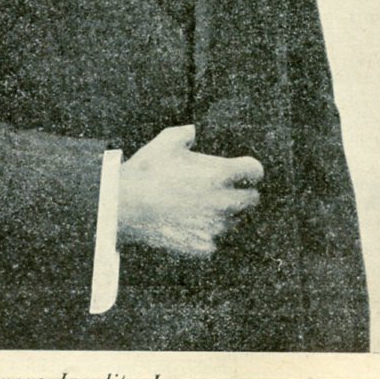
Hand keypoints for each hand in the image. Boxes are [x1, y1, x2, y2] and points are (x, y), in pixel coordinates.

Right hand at [117, 124, 262, 257]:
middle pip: (252, 200)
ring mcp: (215, 227)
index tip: (241, 170)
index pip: (255, 171)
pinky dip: (205, 234)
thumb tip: (193, 132)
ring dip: (224, 214)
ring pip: (234, 221)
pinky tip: (188, 224)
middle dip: (242, 193)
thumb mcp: (166, 141)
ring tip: (200, 206)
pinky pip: (214, 240)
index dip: (249, 169)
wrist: (124, 206)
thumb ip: (185, 134)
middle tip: (224, 189)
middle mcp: (224, 201)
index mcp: (220, 174)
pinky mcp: (204, 246)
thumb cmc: (146, 170)